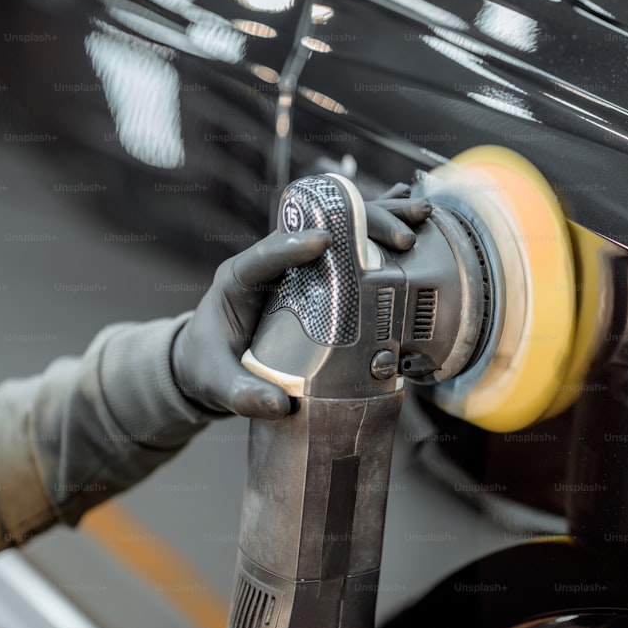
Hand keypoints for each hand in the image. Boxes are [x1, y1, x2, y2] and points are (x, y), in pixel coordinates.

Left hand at [171, 197, 431, 418]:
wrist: (209, 363)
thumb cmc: (208, 365)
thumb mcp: (215, 383)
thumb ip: (240, 394)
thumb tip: (280, 405)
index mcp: (239, 279)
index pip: (264, 254)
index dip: (292, 243)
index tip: (323, 240)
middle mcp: (273, 265)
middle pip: (315, 229)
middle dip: (358, 225)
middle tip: (397, 239)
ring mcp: (300, 269)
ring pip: (340, 231)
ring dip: (379, 222)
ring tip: (418, 222)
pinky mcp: (320, 280)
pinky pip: (353, 252)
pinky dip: (382, 238)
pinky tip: (418, 229)